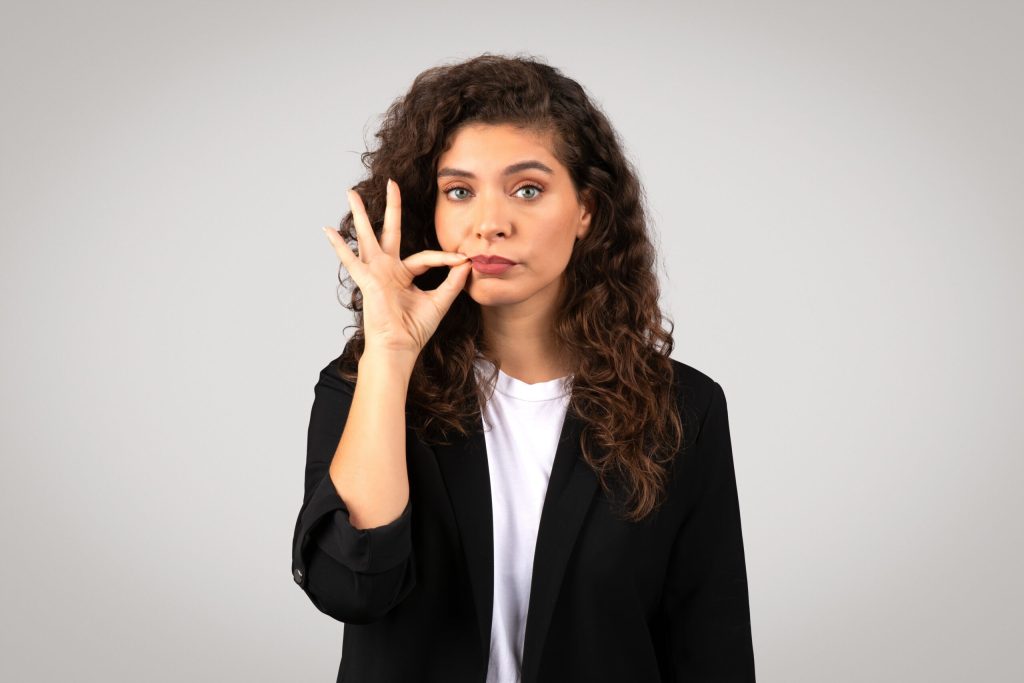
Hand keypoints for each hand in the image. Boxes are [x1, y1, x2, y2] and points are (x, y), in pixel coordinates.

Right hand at [322, 178, 472, 357]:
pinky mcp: (367, 280)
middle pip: (389, 231)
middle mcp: (388, 269)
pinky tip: (327, 230)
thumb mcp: (440, 302)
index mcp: (404, 275)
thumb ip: (453, 282)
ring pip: (367, 236)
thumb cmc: (414, 330)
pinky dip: (339, 246)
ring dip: (359, 214)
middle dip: (391, 207)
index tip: (464, 259)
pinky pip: (350, 259)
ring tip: (351, 193)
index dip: (445, 257)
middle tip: (392, 183)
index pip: (425, 256)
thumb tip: (467, 263)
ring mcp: (375, 272)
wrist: (399, 348)